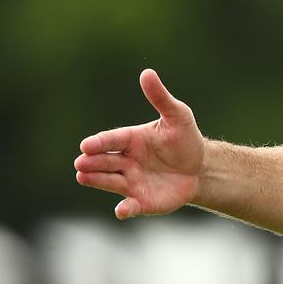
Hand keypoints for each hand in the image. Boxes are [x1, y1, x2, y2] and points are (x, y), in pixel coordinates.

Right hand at [74, 69, 204, 218]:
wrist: (201, 168)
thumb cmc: (185, 140)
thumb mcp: (178, 116)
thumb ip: (161, 98)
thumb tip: (147, 73)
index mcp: (130, 140)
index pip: (111, 140)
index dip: (99, 143)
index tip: (86, 145)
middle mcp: (125, 161)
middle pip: (104, 161)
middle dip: (91, 162)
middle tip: (81, 163)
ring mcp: (130, 181)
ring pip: (108, 181)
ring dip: (96, 180)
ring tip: (83, 177)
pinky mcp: (141, 200)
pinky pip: (130, 206)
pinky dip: (125, 209)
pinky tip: (122, 211)